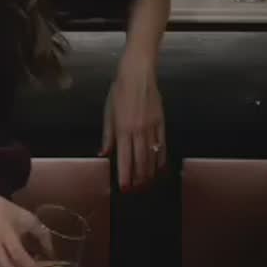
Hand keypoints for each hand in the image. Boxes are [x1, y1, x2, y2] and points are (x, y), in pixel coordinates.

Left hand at [100, 58, 165, 190]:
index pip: (125, 158)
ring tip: (147, 184)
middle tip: (136, 190)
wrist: (138, 75)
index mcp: (123, 129)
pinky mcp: (162, 123)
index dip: (125, 175)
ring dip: (150, 173)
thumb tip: (104, 153)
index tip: (124, 187)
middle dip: (138, 179)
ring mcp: (152, 128)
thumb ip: (107, 135)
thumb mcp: (108, 113)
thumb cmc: (120, 91)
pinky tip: (160, 168)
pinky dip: (162, 159)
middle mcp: (138, 131)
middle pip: (140, 161)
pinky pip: (163, 146)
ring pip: (152, 156)